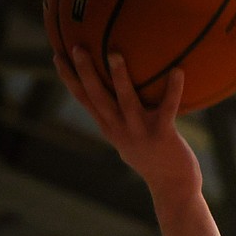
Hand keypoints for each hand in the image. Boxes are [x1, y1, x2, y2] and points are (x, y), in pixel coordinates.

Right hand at [54, 46, 201, 206]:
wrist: (173, 188)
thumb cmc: (154, 160)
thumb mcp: (130, 140)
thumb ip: (121, 121)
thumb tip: (118, 97)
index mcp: (110, 128)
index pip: (84, 100)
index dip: (69, 78)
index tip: (57, 54)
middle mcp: (121, 130)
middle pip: (97, 98)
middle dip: (85, 73)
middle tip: (77, 47)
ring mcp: (140, 133)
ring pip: (126, 101)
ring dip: (119, 78)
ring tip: (115, 53)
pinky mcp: (163, 135)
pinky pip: (167, 107)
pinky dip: (173, 89)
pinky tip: (178, 71)